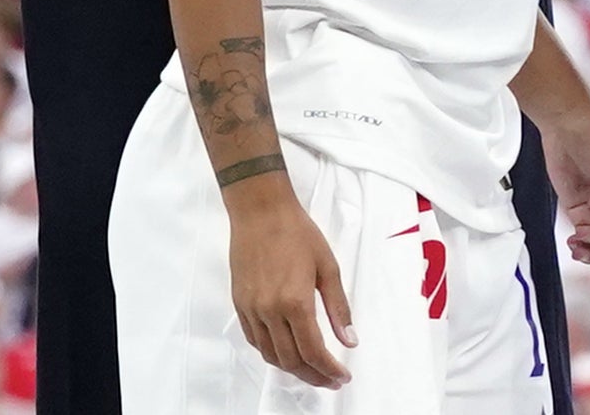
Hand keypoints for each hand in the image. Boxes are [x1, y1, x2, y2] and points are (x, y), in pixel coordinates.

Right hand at [225, 184, 355, 388]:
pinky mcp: (239, 300)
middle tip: (331, 379)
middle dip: (314, 376)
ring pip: (270, 354)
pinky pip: (253, 338)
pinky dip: (270, 351)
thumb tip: (349, 340)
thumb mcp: (328, 268)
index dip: (330, 371)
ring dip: (291, 368)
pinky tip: (284, 349)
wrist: (259, 210)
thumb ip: (338, 308)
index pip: (314, 352)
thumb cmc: (295, 232)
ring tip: (310, 369)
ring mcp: (251, 307)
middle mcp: (269, 310)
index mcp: (295, 302)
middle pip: (291, 360)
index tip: (342, 376)